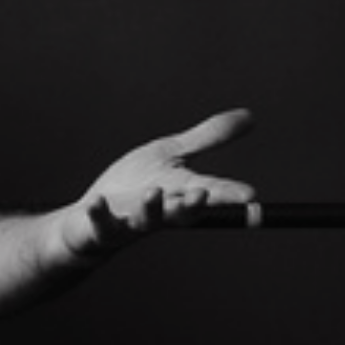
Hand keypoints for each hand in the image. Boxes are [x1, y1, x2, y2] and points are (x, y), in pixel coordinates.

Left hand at [54, 108, 256, 262]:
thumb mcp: (172, 154)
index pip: (209, 194)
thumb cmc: (136, 184)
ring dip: (151, 208)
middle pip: (180, 212)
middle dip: (191, 205)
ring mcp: (129, 221)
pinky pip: (100, 223)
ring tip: (155, 193)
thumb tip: (251, 117)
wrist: (93, 218)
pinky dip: (98, 214)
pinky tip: (96, 202)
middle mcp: (159, 211)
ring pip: (144, 220)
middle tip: (203, 195)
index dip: (228, 195)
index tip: (250, 195)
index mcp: (179, 194)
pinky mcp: (101, 228)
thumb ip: (208, 138)